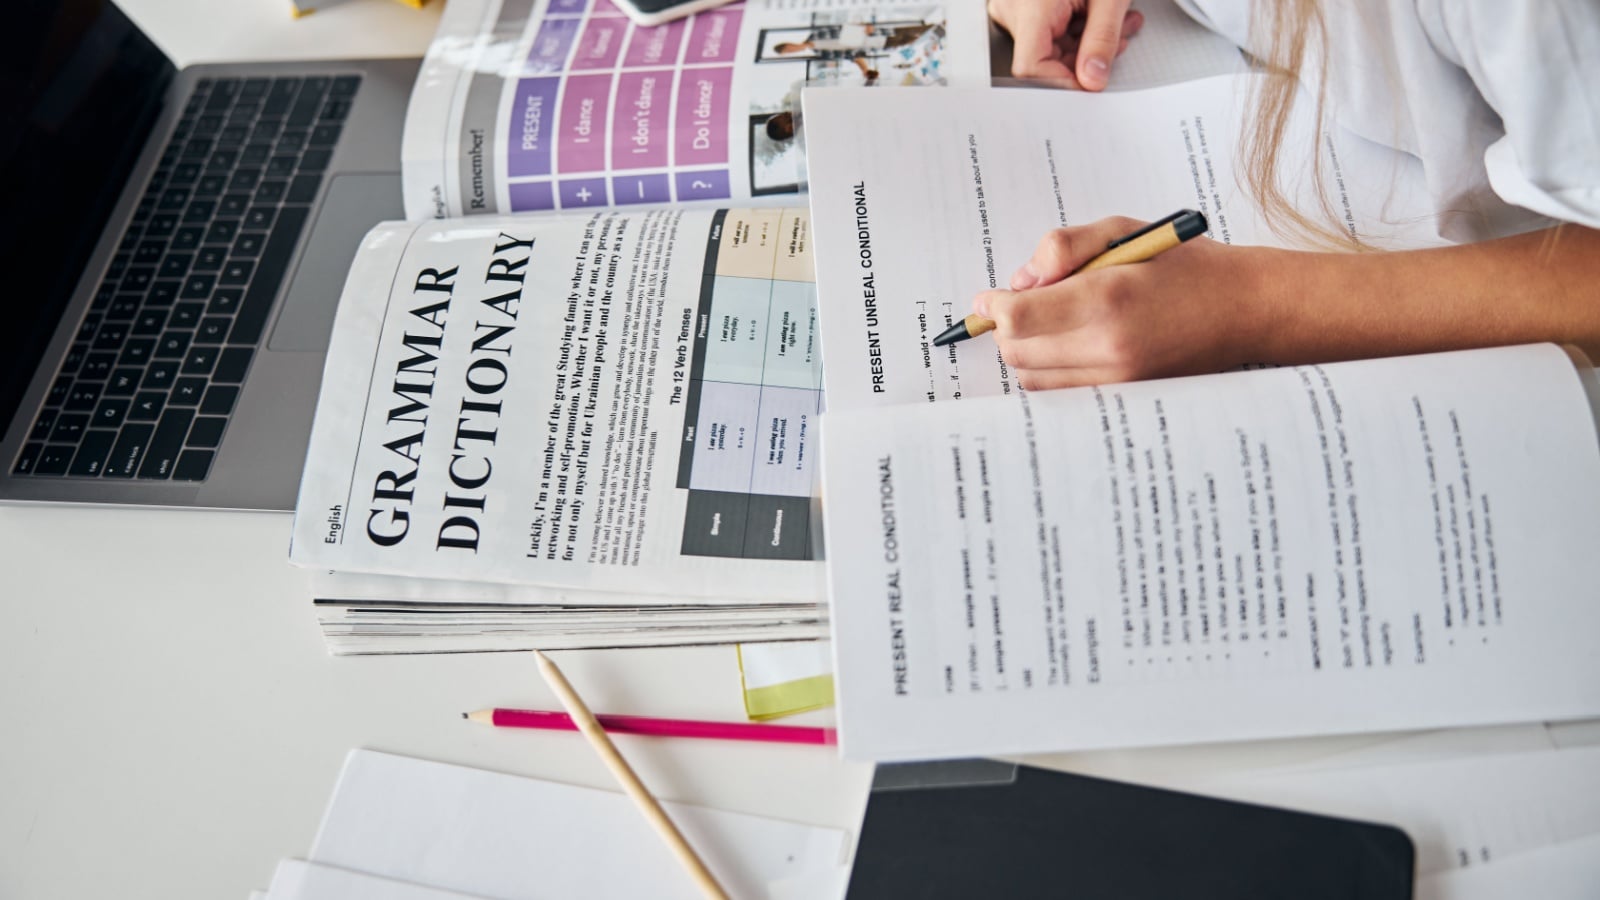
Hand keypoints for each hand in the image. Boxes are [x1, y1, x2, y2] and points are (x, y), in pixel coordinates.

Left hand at [973, 217, 1277, 387]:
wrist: (1247, 310)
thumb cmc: (1188, 264)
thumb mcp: (1124, 231)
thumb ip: (1064, 248)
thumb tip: (1020, 281)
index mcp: (1109, 297)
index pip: (1020, 316)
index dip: (994, 307)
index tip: (988, 299)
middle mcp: (1109, 346)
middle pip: (1018, 352)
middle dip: (1006, 328)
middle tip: (1019, 305)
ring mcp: (1118, 380)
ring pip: (1033, 379)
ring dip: (1026, 352)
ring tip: (1049, 324)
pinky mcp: (1125, 398)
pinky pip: (1062, 393)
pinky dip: (1050, 372)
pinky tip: (1068, 347)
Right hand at [988, 0, 1143, 89]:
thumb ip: (1102, 40)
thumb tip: (1093, 79)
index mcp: (1029, 6)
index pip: (1032, 68)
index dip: (1064, 82)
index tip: (1091, 84)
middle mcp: (1011, 8)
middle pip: (1045, 58)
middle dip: (1087, 56)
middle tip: (1119, 39)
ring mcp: (1013, 7)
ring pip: (1050, 46)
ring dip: (1088, 42)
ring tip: (1118, 22)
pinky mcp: (1021, 5)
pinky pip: (1047, 32)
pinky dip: (1078, 29)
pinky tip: (1098, 16)